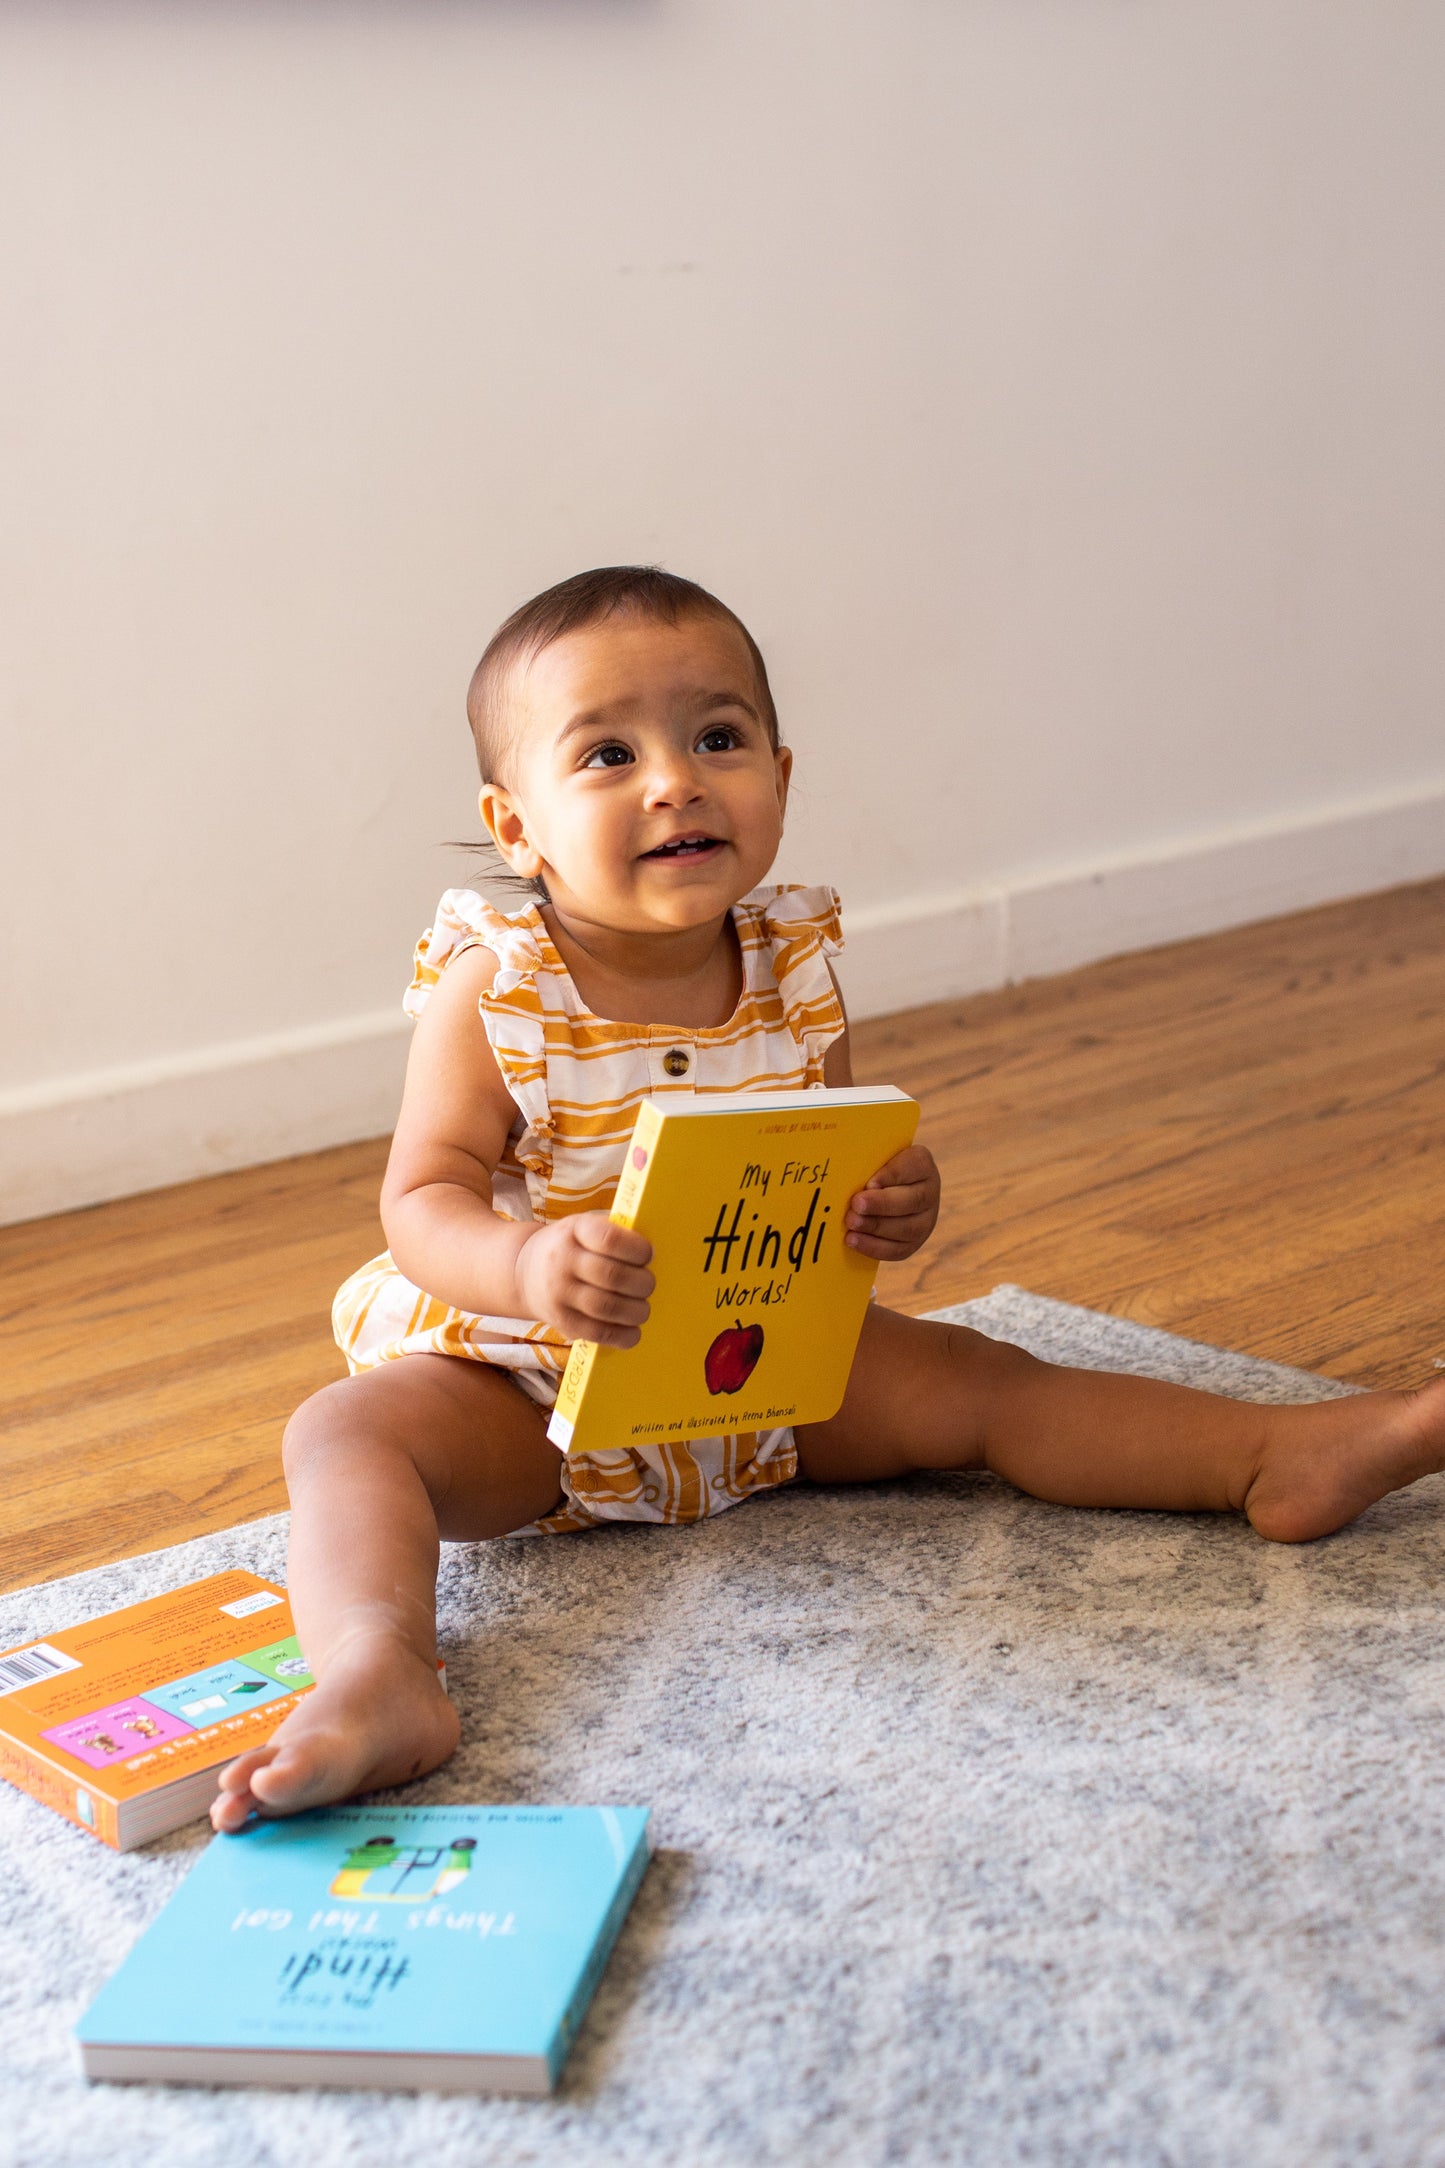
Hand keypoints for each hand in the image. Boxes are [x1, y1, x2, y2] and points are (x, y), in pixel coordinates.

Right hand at [515, 1213, 654, 1346]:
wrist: (525, 1272)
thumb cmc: (570, 1247)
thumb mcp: (583, 1228)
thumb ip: (613, 1235)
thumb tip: (653, 1257)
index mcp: (574, 1230)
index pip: (609, 1240)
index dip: (636, 1250)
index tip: (649, 1255)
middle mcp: (562, 1261)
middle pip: (612, 1276)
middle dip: (641, 1283)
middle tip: (649, 1285)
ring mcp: (559, 1293)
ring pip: (606, 1306)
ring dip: (635, 1311)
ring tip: (643, 1309)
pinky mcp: (561, 1321)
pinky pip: (596, 1332)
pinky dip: (621, 1336)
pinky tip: (633, 1332)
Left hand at [844, 1144, 939, 1261]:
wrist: (878, 1191)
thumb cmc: (870, 1168)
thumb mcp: (872, 1157)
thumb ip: (866, 1160)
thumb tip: (847, 1166)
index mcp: (921, 1164)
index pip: (914, 1165)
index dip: (891, 1175)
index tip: (869, 1183)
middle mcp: (930, 1192)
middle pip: (913, 1200)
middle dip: (882, 1204)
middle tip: (856, 1204)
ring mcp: (925, 1220)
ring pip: (908, 1228)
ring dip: (876, 1227)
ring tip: (852, 1223)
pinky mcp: (913, 1243)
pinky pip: (898, 1250)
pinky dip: (874, 1247)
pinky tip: (854, 1240)